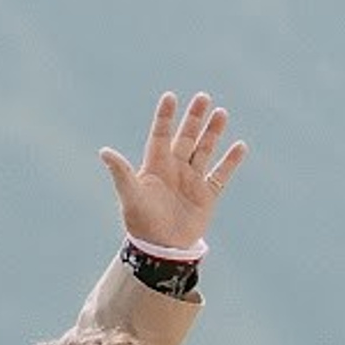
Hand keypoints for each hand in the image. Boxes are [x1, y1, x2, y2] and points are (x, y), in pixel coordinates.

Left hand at [101, 92, 246, 249]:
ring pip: (205, 150)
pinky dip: (231, 161)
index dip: (166, 117)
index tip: (171, 96)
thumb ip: (121, 172)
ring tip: (221, 113)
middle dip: (194, 118)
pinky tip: (240, 146)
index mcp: (156, 165)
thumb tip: (104, 151)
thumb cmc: (141, 221)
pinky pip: (221, 174)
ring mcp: (192, 180)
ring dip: (213, 133)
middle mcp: (175, 168)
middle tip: (203, 97)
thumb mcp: (130, 195)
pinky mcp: (207, 195)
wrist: (161, 248)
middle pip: (186, 137)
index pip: (161, 135)